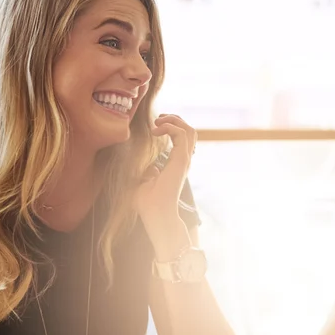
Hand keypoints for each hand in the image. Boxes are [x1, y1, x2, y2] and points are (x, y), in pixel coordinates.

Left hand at [135, 113, 196, 250]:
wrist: (155, 214)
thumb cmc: (148, 204)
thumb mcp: (143, 183)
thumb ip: (149, 173)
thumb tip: (151, 168)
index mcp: (177, 164)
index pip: (183, 139)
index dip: (172, 126)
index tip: (155, 127)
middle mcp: (183, 161)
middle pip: (191, 131)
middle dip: (175, 119)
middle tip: (158, 120)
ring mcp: (184, 160)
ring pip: (190, 131)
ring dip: (174, 121)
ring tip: (158, 123)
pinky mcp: (180, 161)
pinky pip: (181, 135)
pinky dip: (170, 127)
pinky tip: (156, 131)